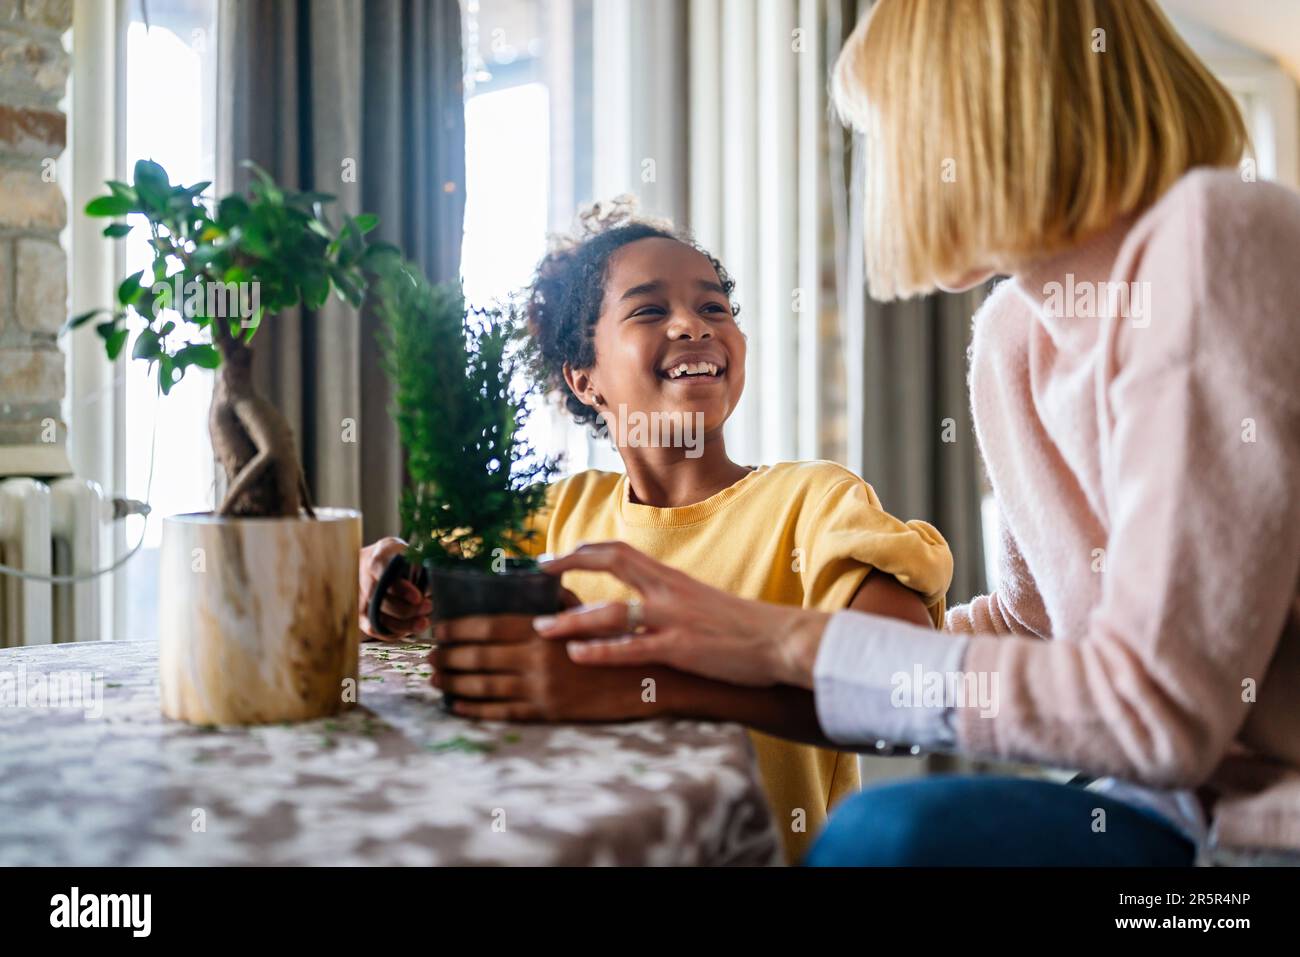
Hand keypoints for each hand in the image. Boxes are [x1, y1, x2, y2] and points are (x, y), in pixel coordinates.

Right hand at [358, 537, 431, 638]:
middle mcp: (363, 574)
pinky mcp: (359, 611)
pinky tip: (409, 629)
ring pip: (375, 616)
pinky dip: (391, 632)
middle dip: (405, 609)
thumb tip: (431, 591)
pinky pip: (372, 627)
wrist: (384, 561)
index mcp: (380, 555)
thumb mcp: (415, 555)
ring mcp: (359, 594)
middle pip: (378, 598)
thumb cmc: (405, 559)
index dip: (400, 587)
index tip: (418, 597)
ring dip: (401, 624)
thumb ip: (421, 570)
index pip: (383, 571)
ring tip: (422, 623)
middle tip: (427, 608)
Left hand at [429, 614, 666, 721]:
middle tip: (428, 657)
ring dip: (453, 682)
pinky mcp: (548, 713)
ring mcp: (541, 688)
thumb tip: (528, 583)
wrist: (651, 681)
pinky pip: (501, 713)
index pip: (489, 625)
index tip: (438, 630)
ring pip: (484, 686)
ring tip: (435, 678)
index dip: (458, 629)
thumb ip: (557, 604)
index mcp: (545, 629)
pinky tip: (457, 705)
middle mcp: (538, 658)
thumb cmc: (619, 641)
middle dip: (447, 657)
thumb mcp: (589, 614)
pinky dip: (474, 709)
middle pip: (478, 657)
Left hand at [533, 542, 829, 688]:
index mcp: (672, 578)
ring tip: (541, 629)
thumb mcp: (701, 603)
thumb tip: (638, 607)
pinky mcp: (681, 649)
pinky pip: (633, 649)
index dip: (584, 550)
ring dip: (572, 620)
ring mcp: (674, 619)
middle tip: (537, 575)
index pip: (620, 551)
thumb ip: (669, 600)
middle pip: (611, 562)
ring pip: (612, 612)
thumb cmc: (744, 627)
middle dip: (569, 564)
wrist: (783, 640)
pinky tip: (577, 655)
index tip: (553, 558)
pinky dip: (601, 651)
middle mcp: (668, 591)